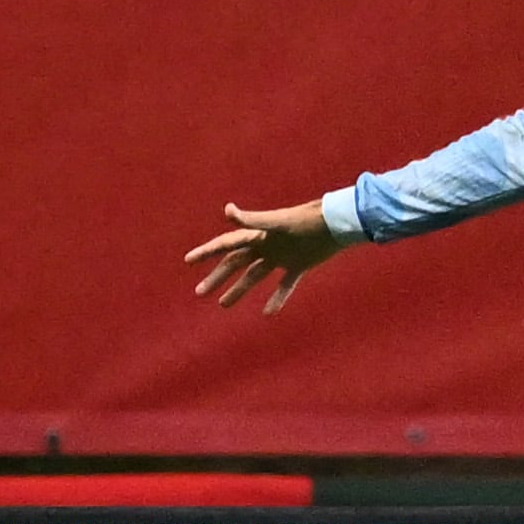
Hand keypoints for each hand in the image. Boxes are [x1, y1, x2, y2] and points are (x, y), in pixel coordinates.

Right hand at [184, 200, 340, 312]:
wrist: (336, 224)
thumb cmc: (306, 220)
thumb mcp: (277, 222)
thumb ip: (252, 219)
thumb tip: (227, 210)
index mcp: (257, 235)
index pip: (225, 245)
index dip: (206, 252)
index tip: (188, 260)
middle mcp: (266, 246)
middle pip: (235, 263)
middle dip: (217, 277)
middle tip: (200, 291)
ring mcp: (281, 256)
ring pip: (255, 276)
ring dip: (239, 289)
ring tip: (223, 305)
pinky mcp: (299, 265)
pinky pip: (285, 285)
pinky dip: (277, 298)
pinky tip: (268, 313)